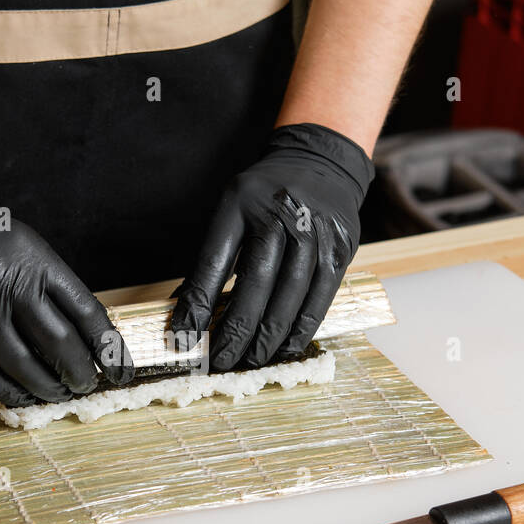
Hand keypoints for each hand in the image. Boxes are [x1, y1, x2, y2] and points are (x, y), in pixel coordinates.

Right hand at [0, 128, 132, 405]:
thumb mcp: (1, 234)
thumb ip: (30, 275)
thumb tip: (64, 324)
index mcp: (30, 253)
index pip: (86, 311)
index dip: (108, 348)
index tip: (120, 370)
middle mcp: (6, 280)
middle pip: (60, 344)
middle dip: (80, 374)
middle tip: (86, 387)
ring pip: (23, 365)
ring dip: (45, 388)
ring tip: (56, 396)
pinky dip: (5, 391)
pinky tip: (19, 398)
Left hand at [171, 123, 373, 370]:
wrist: (319, 162)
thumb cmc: (263, 197)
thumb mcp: (230, 210)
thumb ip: (213, 258)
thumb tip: (186, 313)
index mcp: (241, 204)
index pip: (214, 262)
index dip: (198, 304)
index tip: (184, 337)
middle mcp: (280, 215)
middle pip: (256, 284)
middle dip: (235, 331)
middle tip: (220, 361)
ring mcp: (314, 231)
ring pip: (290, 295)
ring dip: (269, 337)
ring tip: (251, 361)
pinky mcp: (340, 247)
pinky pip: (321, 296)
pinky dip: (303, 327)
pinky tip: (286, 347)